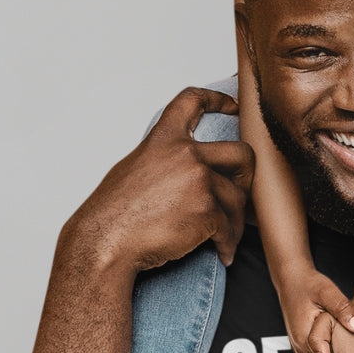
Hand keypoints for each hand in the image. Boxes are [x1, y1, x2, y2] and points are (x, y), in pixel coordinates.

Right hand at [63, 87, 253, 275]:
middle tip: (240, 192)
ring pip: (238, 197)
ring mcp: (199, 181)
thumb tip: (182, 165)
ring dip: (236, 220)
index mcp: (164, 139)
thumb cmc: (114, 213)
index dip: (217, 99)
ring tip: (226, 237)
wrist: (107, 242)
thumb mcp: (135, 168)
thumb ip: (164, 159)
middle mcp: (186, 154)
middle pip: (241, 153)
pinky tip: (222, 253)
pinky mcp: (207, 211)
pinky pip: (230, 227)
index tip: (234, 106)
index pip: (192, 101)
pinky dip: (228, 243)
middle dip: (247, 175)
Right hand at [275, 264, 353, 352]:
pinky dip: (333, 341)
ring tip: (346, 326)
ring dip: (339, 345)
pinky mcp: (305, 345)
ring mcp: (302, 348)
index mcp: (305, 339)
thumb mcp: (327, 292)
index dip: (351, 350)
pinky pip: (325, 350)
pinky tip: (339, 329)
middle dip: (346, 347)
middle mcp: (301, 348)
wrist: (291, 280)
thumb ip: (342, 309)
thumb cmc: (308, 284)